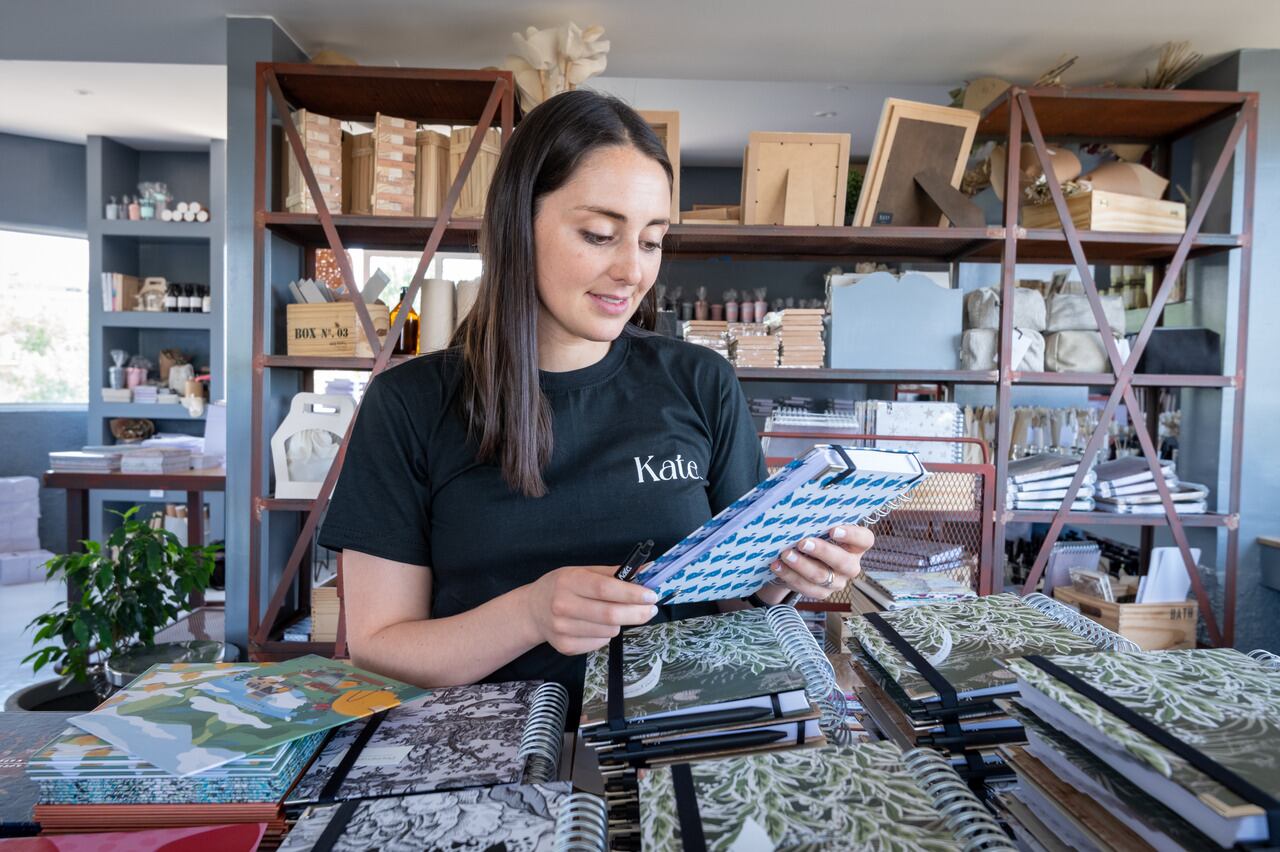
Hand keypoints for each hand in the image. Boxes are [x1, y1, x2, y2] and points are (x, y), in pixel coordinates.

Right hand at [526, 566, 659, 655]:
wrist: (532, 611)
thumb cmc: (562, 586)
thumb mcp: (582, 571)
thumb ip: (613, 574)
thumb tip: (646, 573)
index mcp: (569, 581)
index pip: (605, 589)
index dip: (632, 593)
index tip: (651, 596)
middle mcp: (563, 605)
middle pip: (610, 614)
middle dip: (637, 613)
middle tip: (651, 609)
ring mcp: (562, 629)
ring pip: (609, 631)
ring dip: (620, 623)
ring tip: (615, 614)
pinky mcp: (565, 647)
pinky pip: (600, 643)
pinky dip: (606, 634)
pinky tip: (598, 625)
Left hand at [767, 525, 874, 600]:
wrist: (803, 560)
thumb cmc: (816, 537)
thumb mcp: (821, 528)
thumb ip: (820, 521)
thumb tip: (803, 508)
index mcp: (856, 545)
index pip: (864, 540)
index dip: (852, 535)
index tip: (834, 529)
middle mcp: (850, 565)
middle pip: (842, 562)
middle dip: (821, 551)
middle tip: (803, 543)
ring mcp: (837, 581)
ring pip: (821, 576)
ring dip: (801, 565)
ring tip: (785, 554)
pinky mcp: (821, 593)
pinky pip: (806, 588)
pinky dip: (789, 576)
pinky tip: (777, 566)